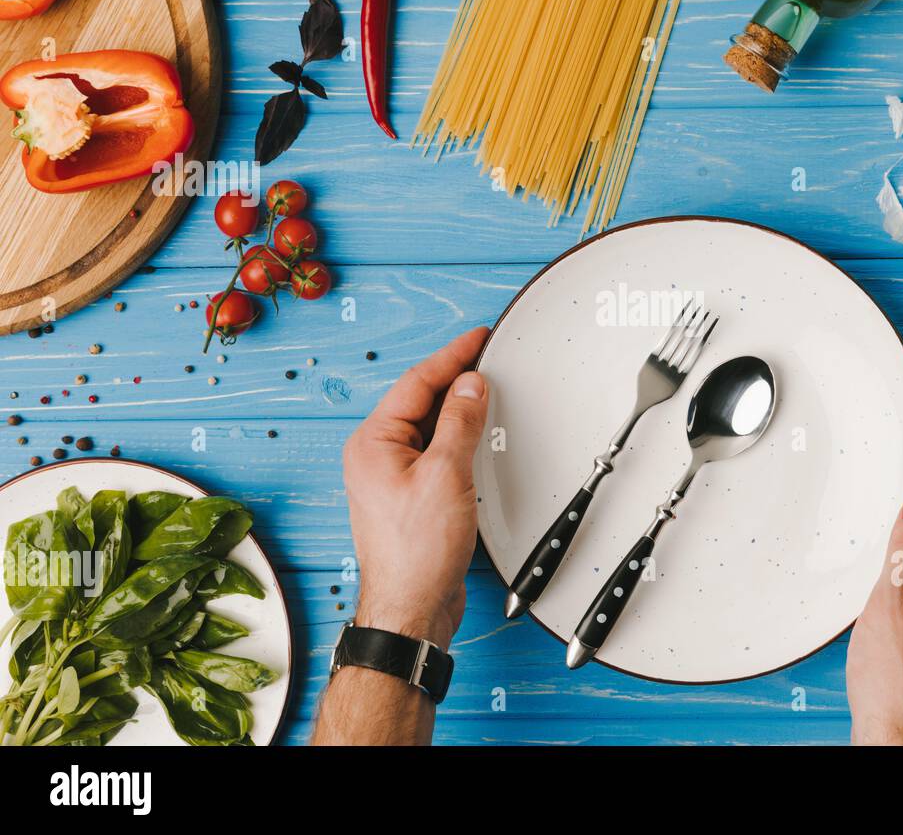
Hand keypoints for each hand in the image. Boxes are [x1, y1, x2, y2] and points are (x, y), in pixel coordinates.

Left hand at [342, 326, 489, 648]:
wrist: (412, 607)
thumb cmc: (416, 552)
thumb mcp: (446, 474)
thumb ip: (459, 422)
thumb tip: (470, 386)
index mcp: (372, 443)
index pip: (416, 383)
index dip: (452, 356)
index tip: (477, 338)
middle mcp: (376, 456)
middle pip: (420, 401)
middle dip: (455, 379)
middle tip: (487, 358)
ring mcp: (391, 477)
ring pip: (428, 426)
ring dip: (457, 410)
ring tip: (486, 391)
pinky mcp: (410, 496)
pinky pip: (434, 451)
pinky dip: (457, 438)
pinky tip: (475, 436)